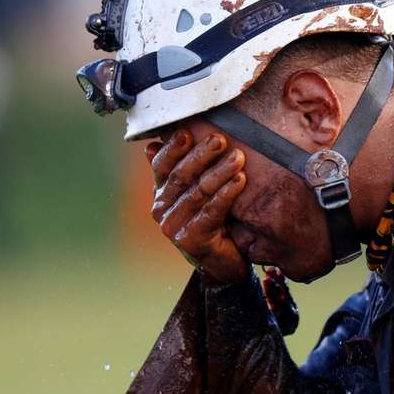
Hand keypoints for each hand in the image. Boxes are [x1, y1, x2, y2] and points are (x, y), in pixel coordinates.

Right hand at [146, 130, 249, 284]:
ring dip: (219, 172)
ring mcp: (173, 226)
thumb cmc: (211, 221)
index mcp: (160, 193)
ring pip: (198, 192)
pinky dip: (226, 194)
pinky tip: (240, 180)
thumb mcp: (194, 193)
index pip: (161, 165)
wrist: (222, 263)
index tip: (188, 131)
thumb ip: (180, 170)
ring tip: (238, 157)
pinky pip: (211, 211)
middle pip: (180, 176)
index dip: (173, 148)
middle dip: (201, 155)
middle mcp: (161, 209)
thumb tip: (152, 144)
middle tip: (220, 139)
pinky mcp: (191, 239)